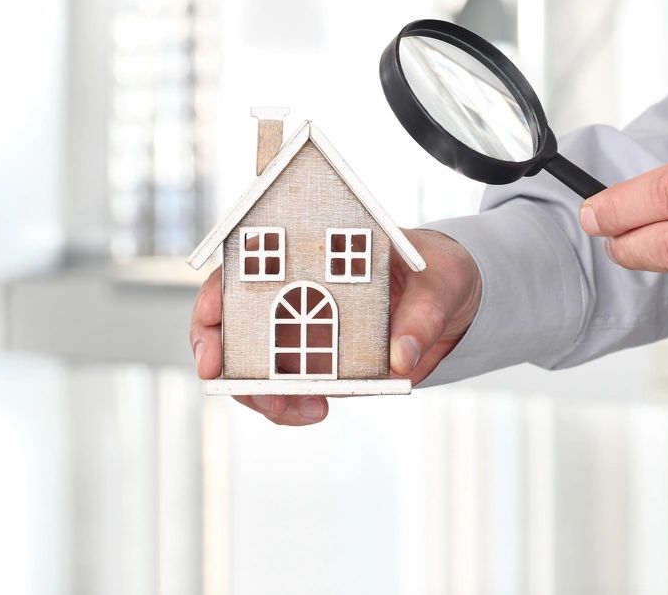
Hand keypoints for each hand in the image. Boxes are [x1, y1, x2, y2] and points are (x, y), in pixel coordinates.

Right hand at [190, 228, 480, 425]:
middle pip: (232, 332)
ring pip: (257, 369)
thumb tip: (402, 358)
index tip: (212, 351)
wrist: (456, 299)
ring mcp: (304, 332)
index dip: (212, 310)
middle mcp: (293, 293)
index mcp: (305, 256)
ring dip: (267, 396)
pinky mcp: (325, 365)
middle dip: (232, 371)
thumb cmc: (438, 270)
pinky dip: (295, 405)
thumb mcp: (441, 280)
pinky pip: (294, 388)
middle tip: (266, 397)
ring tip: (308, 410)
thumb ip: (423, 316)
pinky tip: (318, 410)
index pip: (236, 276)